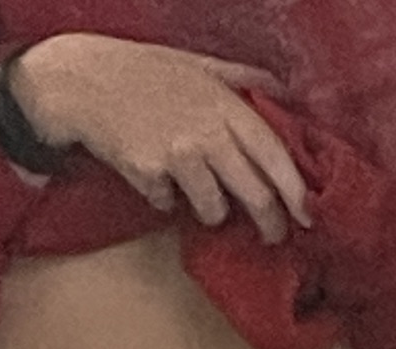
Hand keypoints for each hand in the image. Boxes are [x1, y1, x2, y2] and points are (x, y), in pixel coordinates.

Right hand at [10, 33, 311, 242]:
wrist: (87, 82)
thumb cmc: (146, 72)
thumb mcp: (202, 65)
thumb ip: (244, 80)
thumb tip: (283, 92)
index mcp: (225, 105)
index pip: (273, 153)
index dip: (295, 188)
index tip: (308, 214)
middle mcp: (207, 131)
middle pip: (254, 191)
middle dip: (269, 221)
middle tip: (274, 236)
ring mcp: (177, 154)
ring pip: (213, 209)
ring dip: (211, 213)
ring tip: (202, 200)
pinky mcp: (148, 175)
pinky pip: (168, 205)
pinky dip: (165, 199)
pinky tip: (156, 180)